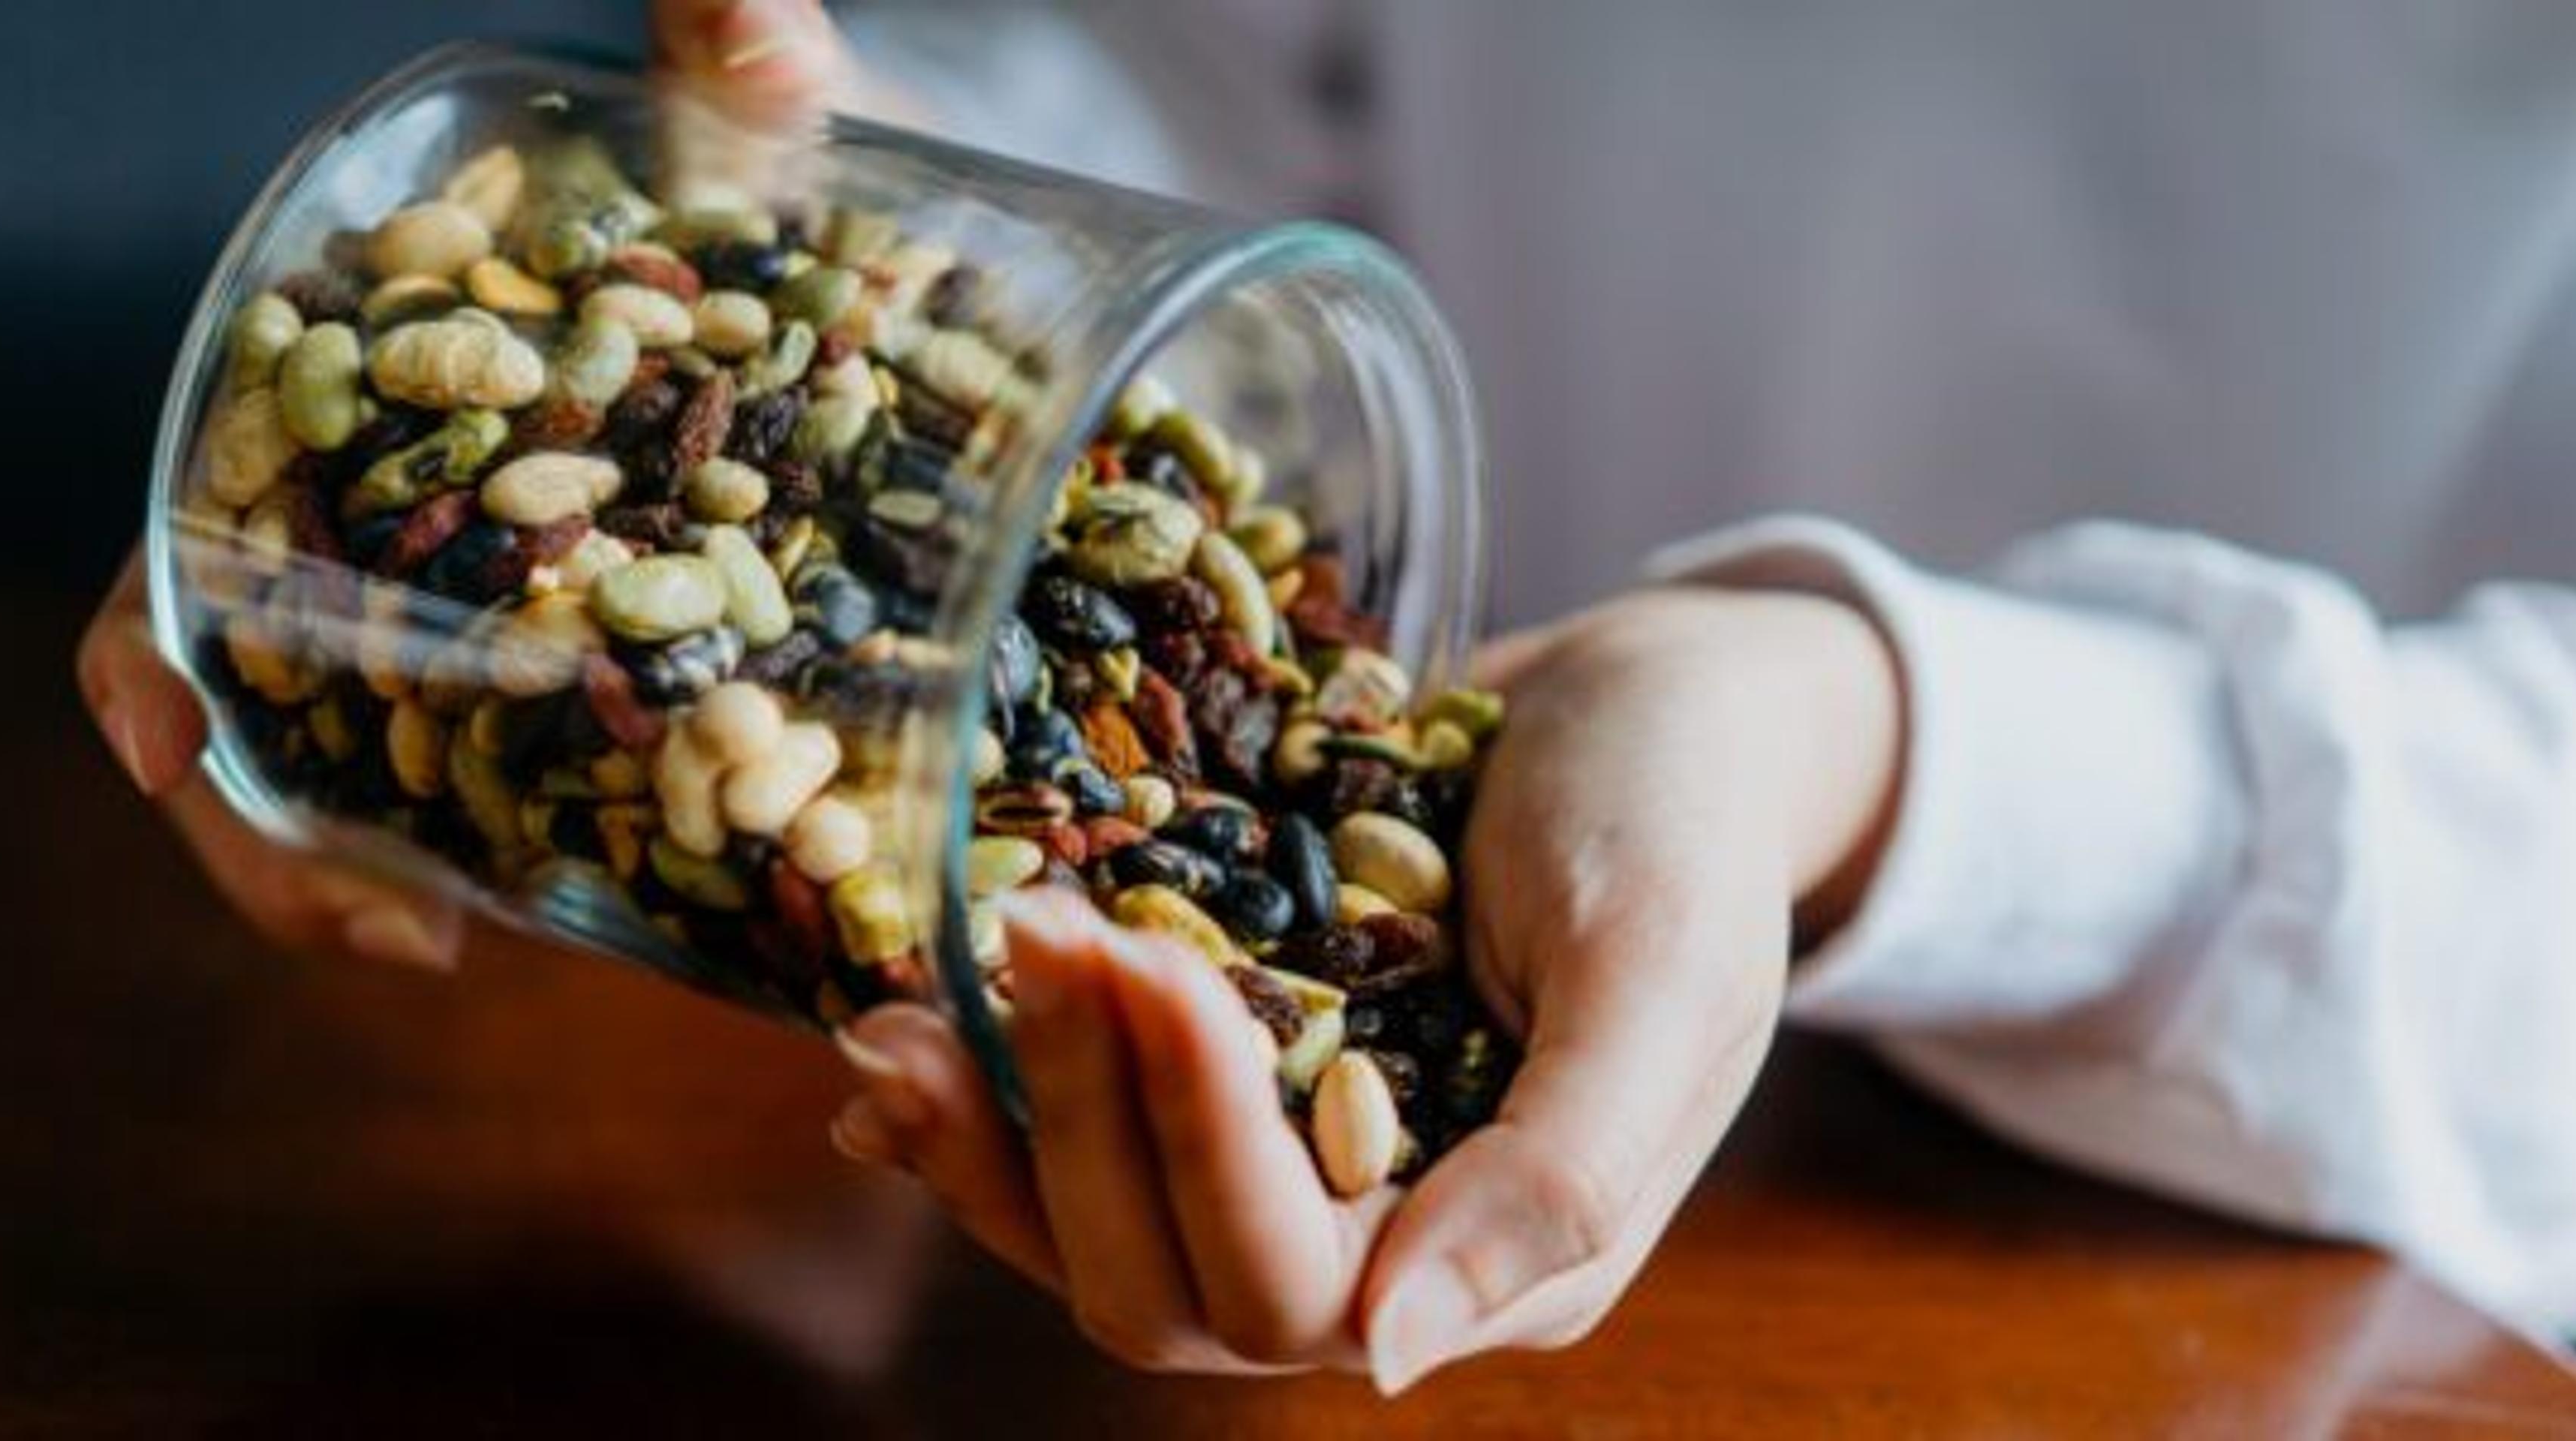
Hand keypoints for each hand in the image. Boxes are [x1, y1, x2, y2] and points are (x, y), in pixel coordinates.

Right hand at [77, 0, 901, 970]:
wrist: (876, 265)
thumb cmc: (772, 194)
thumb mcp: (752, 139)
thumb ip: (735, 66)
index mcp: (386, 419)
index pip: (206, 541)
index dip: (157, 646)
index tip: (159, 728)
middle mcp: (411, 539)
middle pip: (269, 709)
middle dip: (278, 832)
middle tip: (379, 926)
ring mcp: (499, 629)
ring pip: (375, 785)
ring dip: (376, 881)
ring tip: (453, 946)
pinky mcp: (618, 695)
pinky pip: (523, 810)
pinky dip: (524, 873)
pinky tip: (568, 927)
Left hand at [825, 587, 1902, 1386]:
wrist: (1652, 702)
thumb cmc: (1686, 819)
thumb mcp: (1665, 974)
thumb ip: (1567, 1174)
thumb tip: (1391, 1358)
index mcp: (1508, 1261)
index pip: (1295, 1279)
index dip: (1194, 1132)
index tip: (1140, 957)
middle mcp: (1385, 1246)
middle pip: (1160, 1279)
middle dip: (1072, 1114)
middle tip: (1032, 925)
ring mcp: (1297, 1167)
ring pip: (1093, 1229)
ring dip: (994, 1127)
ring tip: (889, 1022)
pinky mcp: (1236, 1081)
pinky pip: (1084, 1142)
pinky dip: (989, 1101)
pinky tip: (897, 1041)